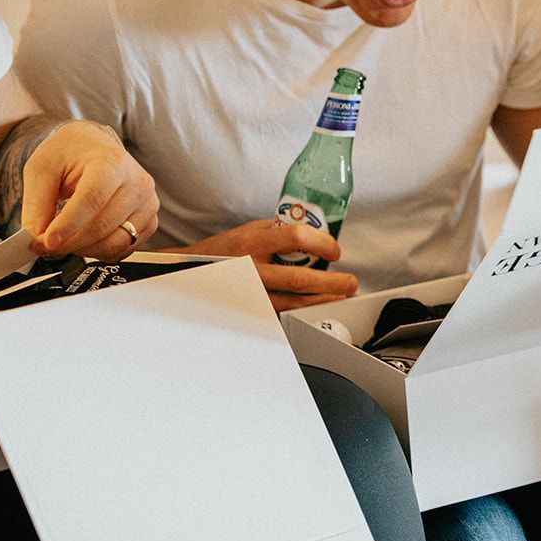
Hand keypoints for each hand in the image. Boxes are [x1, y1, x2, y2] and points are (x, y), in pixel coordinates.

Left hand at [23, 121, 158, 259]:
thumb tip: (39, 239)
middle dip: (69, 242)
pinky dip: (100, 252)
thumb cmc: (69, 155)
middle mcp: (137, 183)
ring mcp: (147, 204)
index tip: (47, 241)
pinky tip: (84, 240)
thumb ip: (37, 205)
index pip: (93, 199)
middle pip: (102, 226)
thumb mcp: (41, 169)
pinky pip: (124, 249)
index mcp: (112, 162)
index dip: (68, 224)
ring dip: (83, 249)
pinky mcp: (150, 221)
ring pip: (115, 243)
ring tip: (64, 240)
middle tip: (43, 245)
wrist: (92, 149)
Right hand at [176, 219, 359, 311]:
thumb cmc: (223, 250)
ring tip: (340, 296)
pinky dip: (301, 309)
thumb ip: (280, 229)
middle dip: (330, 282)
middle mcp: (251, 267)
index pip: (296, 237)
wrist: (190, 272)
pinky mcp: (250, 309)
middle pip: (298, 278)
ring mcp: (250, 292)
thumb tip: (314, 229)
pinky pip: (281, 311)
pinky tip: (315, 306)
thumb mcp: (249, 230)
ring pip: (292, 302)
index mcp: (253, 241)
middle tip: (350, 282)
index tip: (335, 250)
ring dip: (321, 301)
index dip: (322, 243)